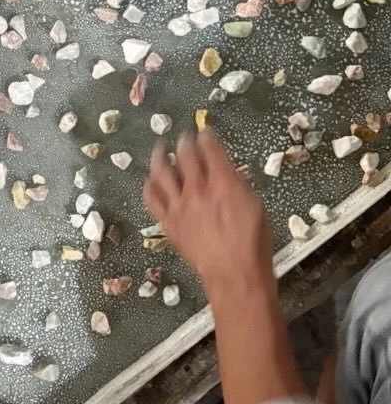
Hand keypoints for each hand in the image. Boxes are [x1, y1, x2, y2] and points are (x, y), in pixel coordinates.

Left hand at [142, 131, 273, 301]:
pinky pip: (152, 199)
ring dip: (159, 157)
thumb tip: (227, 171)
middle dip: (183, 142)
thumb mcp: (254, 204)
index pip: (210, 149)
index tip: (204, 131)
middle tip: (183, 137)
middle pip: (185, 157)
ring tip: (158, 149)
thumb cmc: (252, 241)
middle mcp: (197, 189)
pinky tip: (150, 181)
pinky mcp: (168, 222)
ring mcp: (179, 206)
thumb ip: (237, 183)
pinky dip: (150, 186)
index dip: (206, 137)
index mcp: (223, 182)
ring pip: (162, 173)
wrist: (233, 272)